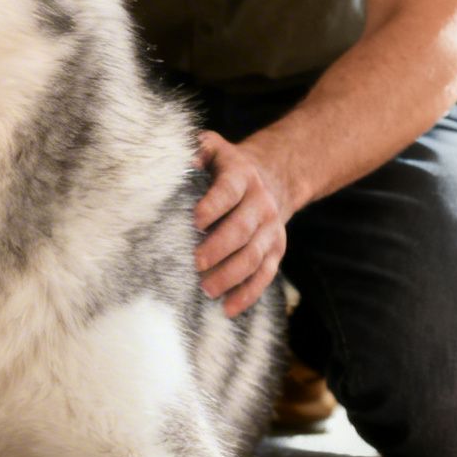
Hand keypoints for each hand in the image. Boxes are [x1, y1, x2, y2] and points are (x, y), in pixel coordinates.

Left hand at [192, 132, 292, 316]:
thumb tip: (181, 158)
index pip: (230, 190)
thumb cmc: (227, 168)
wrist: (274, 176)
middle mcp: (260, 203)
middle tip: (195, 262)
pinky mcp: (276, 250)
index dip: (214, 205)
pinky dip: (248, 294)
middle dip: (219, 247)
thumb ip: (198, 148)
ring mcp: (270, 229)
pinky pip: (265, 275)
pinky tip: (228, 308)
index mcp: (241, 176)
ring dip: (230, 275)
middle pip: (243, 229)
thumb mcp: (214, 149)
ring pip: (254, 256)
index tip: (195, 220)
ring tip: (206, 289)